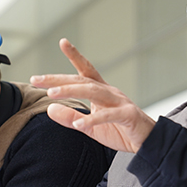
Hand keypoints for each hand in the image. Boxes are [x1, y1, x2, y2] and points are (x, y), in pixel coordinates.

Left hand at [30, 38, 155, 152]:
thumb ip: (71, 118)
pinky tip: (80, 124)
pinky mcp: (129, 116)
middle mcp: (111, 93)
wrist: (149, 144)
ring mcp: (121, 103)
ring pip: (94, 91)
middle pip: (83, 80)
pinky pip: (110, 115)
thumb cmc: (121, 132)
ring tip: (51, 95)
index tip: (63, 41)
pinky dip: (94, 119)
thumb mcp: (90, 127)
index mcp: (102, 92)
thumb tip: (50, 108)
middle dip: (58, 79)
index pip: (86, 71)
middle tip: (37, 79)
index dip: (75, 56)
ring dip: (71, 91)